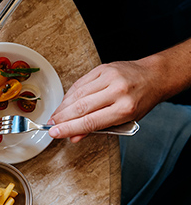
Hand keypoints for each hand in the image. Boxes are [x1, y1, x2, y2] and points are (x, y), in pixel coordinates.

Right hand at [48, 60, 163, 141]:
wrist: (153, 76)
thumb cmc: (141, 100)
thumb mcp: (124, 120)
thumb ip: (98, 128)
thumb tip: (74, 136)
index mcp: (125, 109)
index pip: (90, 121)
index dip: (69, 128)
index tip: (55, 133)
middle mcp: (117, 91)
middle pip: (81, 107)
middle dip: (62, 118)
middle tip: (51, 124)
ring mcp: (109, 77)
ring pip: (77, 94)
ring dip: (63, 107)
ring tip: (55, 116)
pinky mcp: (103, 68)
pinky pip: (80, 83)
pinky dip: (70, 94)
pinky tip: (65, 102)